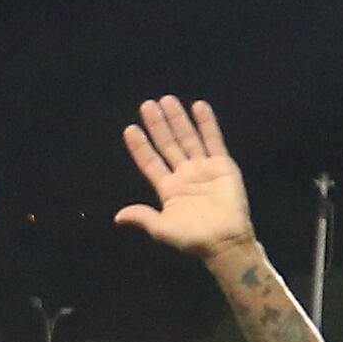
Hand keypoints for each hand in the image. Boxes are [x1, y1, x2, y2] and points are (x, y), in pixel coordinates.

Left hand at [109, 95, 252, 262]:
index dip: (140, 147)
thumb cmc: (193, 239)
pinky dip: (207, 124)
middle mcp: (184, 175)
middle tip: (147, 105)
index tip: (130, 129)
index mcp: (168, 189)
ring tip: (167, 99)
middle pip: (168, 144)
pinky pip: (213, 140)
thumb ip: (142, 217)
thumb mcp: (162, 229)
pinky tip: (198, 107)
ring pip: (188, 138)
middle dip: (158, 125)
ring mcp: (203, 168)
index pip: (150, 162)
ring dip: (178, 119)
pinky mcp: (222, 165)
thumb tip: (118, 216)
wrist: (225, 241)